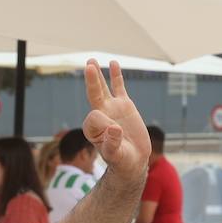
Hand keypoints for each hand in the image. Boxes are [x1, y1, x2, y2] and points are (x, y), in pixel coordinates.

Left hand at [82, 60, 149, 179]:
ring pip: (103, 88)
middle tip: (89, 66)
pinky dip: (116, 76)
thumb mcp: (116, 155)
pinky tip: (113, 63)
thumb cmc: (121, 161)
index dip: (105, 124)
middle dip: (91, 81)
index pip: (95, 117)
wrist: (132, 161)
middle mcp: (99, 115)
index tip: (115, 134)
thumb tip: (114, 128)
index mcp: (92, 128)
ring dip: (98, 75)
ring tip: (91, 61)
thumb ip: (112, 144)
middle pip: (93, 94)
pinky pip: (119, 88)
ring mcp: (111, 108)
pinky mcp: (124, 105)